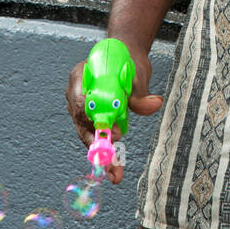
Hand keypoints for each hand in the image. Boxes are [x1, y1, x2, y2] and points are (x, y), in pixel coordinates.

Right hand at [66, 45, 162, 184]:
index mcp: (81, 76)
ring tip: (115, 173)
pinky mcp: (90, 118)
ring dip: (101, 153)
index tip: (114, 131)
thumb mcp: (136, 72)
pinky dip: (105, 150)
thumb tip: (153, 104)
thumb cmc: (127, 61)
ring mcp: (81, 108)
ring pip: (88, 134)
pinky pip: (95, 135)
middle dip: (97, 145)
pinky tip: (114, 168)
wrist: (125, 56)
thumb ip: (141, 91)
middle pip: (82, 123)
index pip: (81, 101)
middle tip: (111, 165)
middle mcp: (76, 94)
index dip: (95, 119)